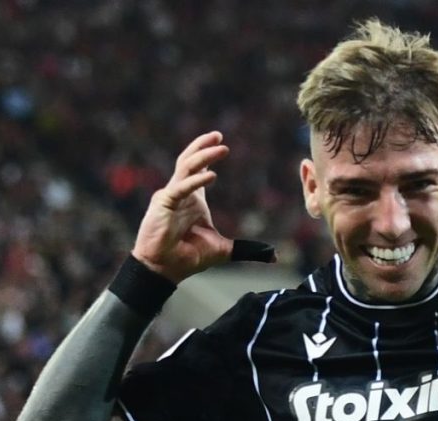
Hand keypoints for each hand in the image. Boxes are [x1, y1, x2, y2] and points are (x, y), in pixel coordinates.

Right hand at [132, 131, 235, 282]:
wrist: (164, 269)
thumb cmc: (187, 257)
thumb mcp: (224, 250)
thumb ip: (247, 249)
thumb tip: (273, 256)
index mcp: (192, 199)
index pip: (198, 169)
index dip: (208, 155)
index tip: (222, 144)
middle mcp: (180, 193)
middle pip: (190, 161)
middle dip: (203, 146)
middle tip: (219, 135)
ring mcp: (170, 196)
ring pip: (185, 167)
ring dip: (203, 156)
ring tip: (220, 147)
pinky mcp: (163, 204)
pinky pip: (180, 188)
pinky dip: (196, 181)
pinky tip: (211, 176)